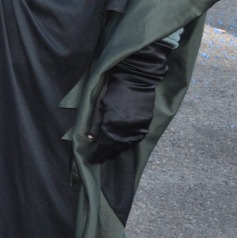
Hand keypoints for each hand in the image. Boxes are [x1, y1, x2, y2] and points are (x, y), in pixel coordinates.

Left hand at [86, 42, 168, 162]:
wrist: (136, 78)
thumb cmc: (113, 89)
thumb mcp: (100, 105)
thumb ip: (96, 124)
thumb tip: (90, 139)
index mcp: (111, 123)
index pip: (104, 145)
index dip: (99, 154)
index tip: (93, 159)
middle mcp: (125, 128)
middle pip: (116, 147)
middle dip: (107, 154)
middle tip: (101, 158)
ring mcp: (137, 125)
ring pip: (127, 144)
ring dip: (119, 150)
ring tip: (112, 153)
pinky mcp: (146, 122)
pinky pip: (138, 137)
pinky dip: (130, 143)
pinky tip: (125, 144)